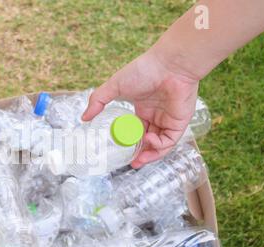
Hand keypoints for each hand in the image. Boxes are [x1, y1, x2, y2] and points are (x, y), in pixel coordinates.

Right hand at [82, 49, 199, 168]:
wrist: (169, 65)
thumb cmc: (143, 71)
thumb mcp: (114, 86)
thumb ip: (98, 101)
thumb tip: (84, 118)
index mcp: (143, 108)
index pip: (136, 130)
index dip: (129, 142)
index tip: (119, 151)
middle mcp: (156, 115)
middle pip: (148, 141)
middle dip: (140, 154)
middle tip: (130, 163)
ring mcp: (168, 120)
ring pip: (160, 145)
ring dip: (149, 154)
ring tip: (138, 161)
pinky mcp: (179, 123)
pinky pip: (169, 141)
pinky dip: (159, 146)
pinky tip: (148, 141)